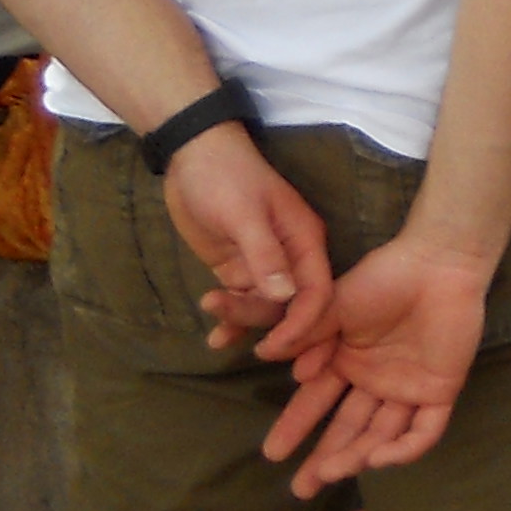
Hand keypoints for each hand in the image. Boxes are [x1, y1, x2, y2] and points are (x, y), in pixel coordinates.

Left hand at [166, 125, 337, 360]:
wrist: (192, 157)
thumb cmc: (227, 178)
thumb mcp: (244, 214)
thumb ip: (265, 255)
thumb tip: (284, 298)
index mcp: (305, 240)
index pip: (317, 291)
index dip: (304, 323)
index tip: (278, 348)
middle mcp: (291, 257)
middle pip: (292, 305)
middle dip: (276, 331)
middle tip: (254, 353)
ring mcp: (264, 264)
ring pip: (265, 308)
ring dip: (245, 324)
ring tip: (216, 334)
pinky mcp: (238, 268)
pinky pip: (242, 302)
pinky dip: (231, 320)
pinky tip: (215, 338)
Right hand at [264, 230, 491, 496]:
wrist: (438, 263)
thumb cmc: (385, 277)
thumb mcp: (334, 304)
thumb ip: (305, 333)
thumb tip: (267, 356)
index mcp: (348, 360)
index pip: (317, 402)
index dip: (296, 427)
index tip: (272, 453)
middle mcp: (376, 380)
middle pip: (348, 428)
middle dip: (325, 459)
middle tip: (300, 489)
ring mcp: (408, 387)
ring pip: (381, 434)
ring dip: (356, 456)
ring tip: (330, 472)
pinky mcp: (440, 389)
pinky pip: (424, 430)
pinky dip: (403, 449)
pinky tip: (378, 459)